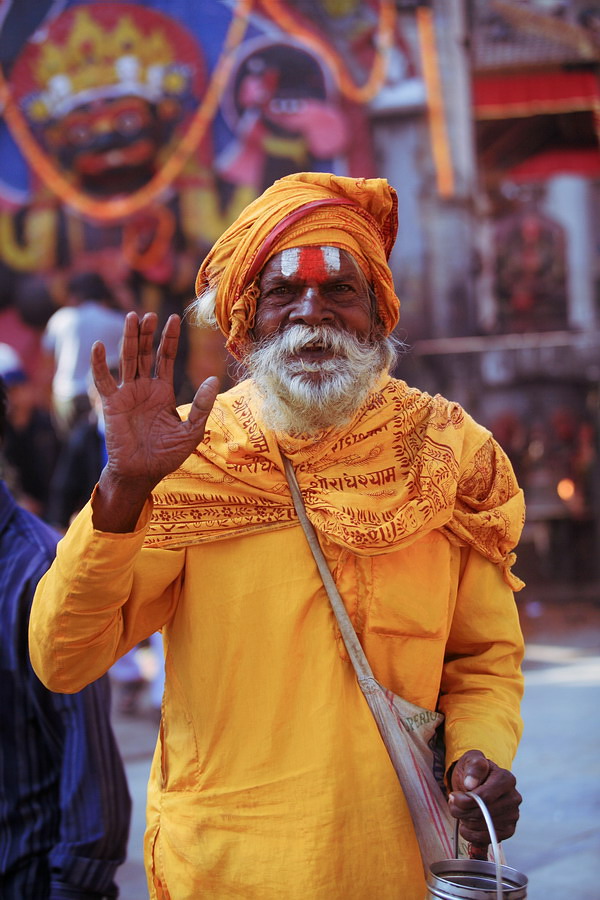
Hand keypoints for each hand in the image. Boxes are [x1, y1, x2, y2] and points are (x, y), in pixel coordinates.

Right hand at [91, 312, 218, 530]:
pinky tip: (100, 345)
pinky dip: (100, 363)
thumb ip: (202, 406)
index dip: (169, 339)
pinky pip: (104, 380)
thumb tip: (213, 379)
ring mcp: (127, 394)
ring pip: (128, 360)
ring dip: (129, 339)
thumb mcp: (192, 431)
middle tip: (151, 314)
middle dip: (148, 334)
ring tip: (132, 318)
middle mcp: (144, 388)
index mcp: (163, 391)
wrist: (143, 473)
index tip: (174, 318)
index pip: (166, 358)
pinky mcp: (112, 403)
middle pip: (146, 353)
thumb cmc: (167, 455)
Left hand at [449, 750, 520, 845]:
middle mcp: (514, 798)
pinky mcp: (509, 829)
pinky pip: (490, 838)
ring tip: (460, 812)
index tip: (453, 796)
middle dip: (462, 811)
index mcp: (506, 779)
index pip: (485, 797)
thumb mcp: (471, 760)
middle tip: (453, 804)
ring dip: (466, 822)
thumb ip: (473, 767)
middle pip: (484, 813)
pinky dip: (473, 835)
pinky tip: (465, 826)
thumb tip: (470, 784)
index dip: (465, 800)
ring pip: (485, 827)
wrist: (476, 782)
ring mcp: (513, 815)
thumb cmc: (473, 771)